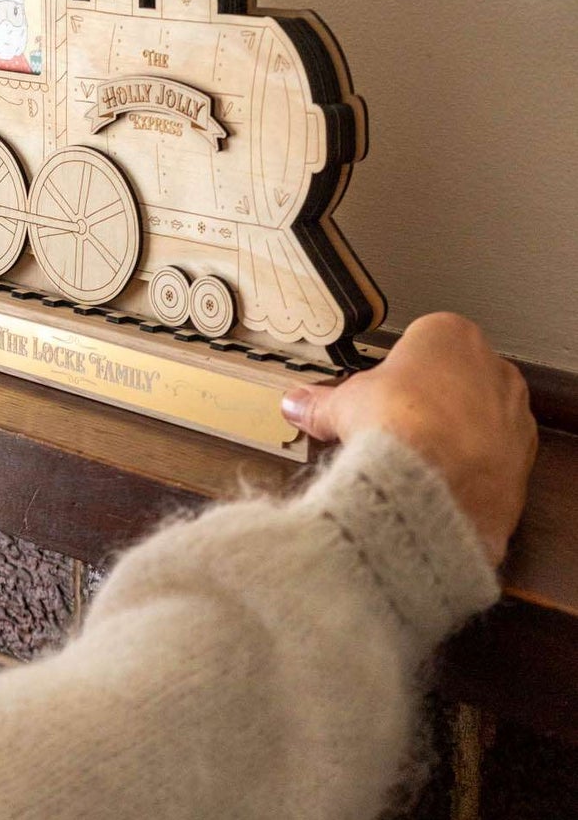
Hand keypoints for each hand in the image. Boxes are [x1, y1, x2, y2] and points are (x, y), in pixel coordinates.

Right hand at [281, 313, 536, 566]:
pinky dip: (471, 469)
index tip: (377, 396)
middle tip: (395, 428)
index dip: (394, 372)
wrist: (440, 484)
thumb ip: (321, 404)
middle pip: (455, 378)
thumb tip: (294, 405)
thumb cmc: (399, 423)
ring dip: (454, 435)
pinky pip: (494, 457)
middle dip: (429, 401)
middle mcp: (492, 366)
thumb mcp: (344, 407)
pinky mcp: (525, 458)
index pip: (421, 343)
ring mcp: (514, 412)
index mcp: (450, 334)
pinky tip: (443, 484)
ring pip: (479, 417)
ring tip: (418, 461)